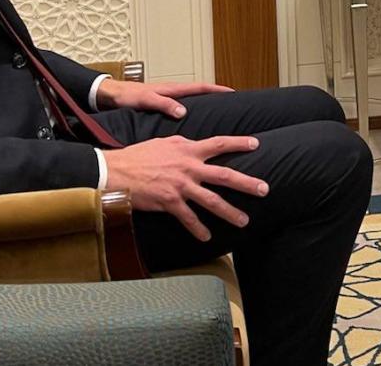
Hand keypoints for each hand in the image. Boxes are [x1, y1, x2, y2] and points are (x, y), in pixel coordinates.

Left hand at [96, 78, 233, 118]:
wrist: (110, 97)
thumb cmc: (126, 96)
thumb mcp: (145, 100)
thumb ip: (163, 104)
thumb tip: (182, 110)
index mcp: (171, 89)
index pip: (200, 87)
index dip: (217, 89)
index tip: (232, 92)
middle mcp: (172, 93)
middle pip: (200, 94)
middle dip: (215, 98)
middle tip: (232, 106)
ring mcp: (167, 100)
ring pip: (192, 103)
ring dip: (204, 108)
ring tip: (217, 119)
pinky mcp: (160, 108)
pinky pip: (181, 110)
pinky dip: (191, 115)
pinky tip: (192, 126)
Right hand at [103, 135, 267, 241]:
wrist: (116, 171)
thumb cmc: (138, 156)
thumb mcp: (164, 142)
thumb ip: (183, 144)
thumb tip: (194, 144)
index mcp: (188, 150)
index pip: (219, 143)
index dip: (239, 143)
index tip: (256, 144)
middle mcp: (189, 168)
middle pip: (224, 175)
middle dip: (247, 183)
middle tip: (264, 189)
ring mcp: (180, 186)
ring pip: (211, 201)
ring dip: (229, 212)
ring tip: (244, 221)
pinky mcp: (169, 202)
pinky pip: (189, 218)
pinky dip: (198, 229)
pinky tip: (207, 237)